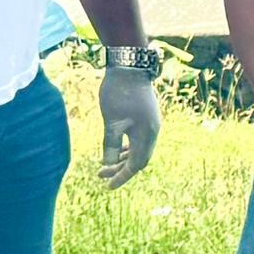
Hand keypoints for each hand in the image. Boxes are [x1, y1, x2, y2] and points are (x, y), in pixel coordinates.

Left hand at [98, 58, 161, 187]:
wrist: (130, 67)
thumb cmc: (119, 95)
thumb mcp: (111, 122)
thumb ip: (110, 145)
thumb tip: (108, 165)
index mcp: (146, 135)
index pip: (136, 164)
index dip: (122, 176)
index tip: (108, 186)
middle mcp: (152, 132)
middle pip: (138, 159)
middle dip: (120, 169)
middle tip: (100, 174)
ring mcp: (151, 124)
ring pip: (138, 149)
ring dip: (122, 158)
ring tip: (105, 164)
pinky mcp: (147, 116)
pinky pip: (139, 139)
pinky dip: (127, 147)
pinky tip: (116, 147)